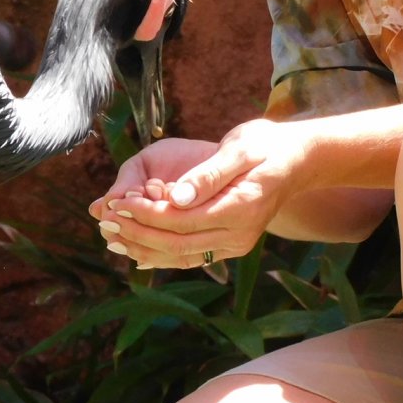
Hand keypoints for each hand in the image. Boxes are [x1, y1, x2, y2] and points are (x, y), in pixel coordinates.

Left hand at [89, 119, 310, 268]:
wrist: (297, 161)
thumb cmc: (266, 145)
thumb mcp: (240, 148)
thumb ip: (208, 175)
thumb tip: (176, 197)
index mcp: (240, 208)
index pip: (180, 220)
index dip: (144, 214)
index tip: (116, 202)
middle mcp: (239, 234)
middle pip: (176, 243)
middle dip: (137, 233)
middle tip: (105, 220)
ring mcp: (236, 244)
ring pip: (181, 255)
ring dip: (144, 248)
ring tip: (112, 237)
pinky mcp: (231, 245)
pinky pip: (192, 256)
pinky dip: (162, 256)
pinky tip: (137, 252)